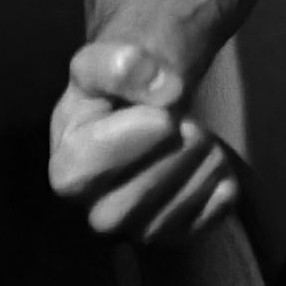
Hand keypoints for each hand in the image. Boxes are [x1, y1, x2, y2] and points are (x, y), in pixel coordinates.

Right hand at [49, 42, 237, 242]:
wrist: (155, 96)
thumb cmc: (124, 79)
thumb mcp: (113, 54)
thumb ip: (124, 64)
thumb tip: (166, 91)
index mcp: (67, 159)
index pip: (79, 173)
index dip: (127, 144)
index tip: (165, 116)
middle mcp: (92, 202)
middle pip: (118, 211)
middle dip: (167, 164)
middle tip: (194, 127)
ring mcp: (134, 222)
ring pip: (159, 227)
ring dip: (196, 176)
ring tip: (207, 139)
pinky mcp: (173, 230)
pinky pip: (198, 231)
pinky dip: (218, 195)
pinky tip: (218, 164)